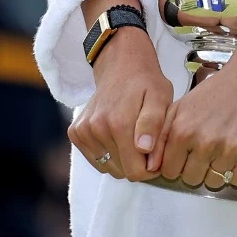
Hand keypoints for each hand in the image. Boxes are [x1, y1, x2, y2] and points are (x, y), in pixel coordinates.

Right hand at [68, 25, 171, 181]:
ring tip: (132, 136)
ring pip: (109, 168)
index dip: (151, 167)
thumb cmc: (146, 83)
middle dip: (137, 163)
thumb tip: (144, 149)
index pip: (136, 172)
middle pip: (122, 172)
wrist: (120, 64)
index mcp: (119, 123)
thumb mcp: (160, 97)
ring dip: (123, 158)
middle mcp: (96, 129)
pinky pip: (96, 160)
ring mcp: (83, 131)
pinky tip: (117, 135)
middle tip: (146, 142)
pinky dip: (108, 154)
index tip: (157, 153)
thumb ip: (153, 124)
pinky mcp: (75, 132)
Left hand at [158, 32, 236, 189]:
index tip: (186, 155)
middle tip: (208, 149)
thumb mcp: (182, 106)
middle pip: (192, 180)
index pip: (169, 171)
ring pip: (215, 182)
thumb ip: (163, 135)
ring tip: (224, 147)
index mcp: (183, 130)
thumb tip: (151, 166)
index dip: (177, 164)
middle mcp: (204, 142)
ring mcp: (230, 150)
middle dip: (197, 168)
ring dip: (218, 169)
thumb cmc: (218, 90)